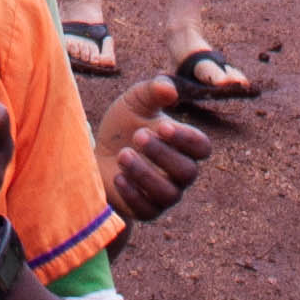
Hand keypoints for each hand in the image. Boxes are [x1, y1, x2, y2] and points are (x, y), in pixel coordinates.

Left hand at [95, 75, 211, 224]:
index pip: (202, 148)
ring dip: (145, 174)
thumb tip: (169, 89)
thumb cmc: (124, 126)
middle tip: (137, 135)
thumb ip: (152, 91)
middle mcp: (180, 173)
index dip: (186, 139)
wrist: (97, 153)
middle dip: (162, 154)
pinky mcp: (146, 210)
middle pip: (187, 172)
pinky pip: (148, 210)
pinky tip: (117, 176)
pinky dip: (133, 194)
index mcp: (184, 146)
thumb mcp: (135, 102)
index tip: (161, 126)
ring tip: (122, 154)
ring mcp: (165, 194)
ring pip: (169, 194)